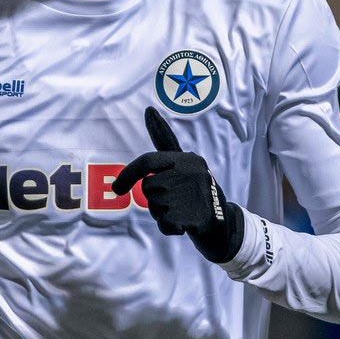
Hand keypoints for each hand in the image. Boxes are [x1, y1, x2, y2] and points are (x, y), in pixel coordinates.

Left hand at [113, 106, 243, 262]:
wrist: (223, 223)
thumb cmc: (195, 191)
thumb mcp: (184, 163)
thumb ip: (164, 139)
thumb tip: (149, 110)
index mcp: (187, 159)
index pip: (148, 162)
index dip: (128, 174)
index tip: (116, 188)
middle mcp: (192, 173)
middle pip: (148, 188)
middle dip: (155, 199)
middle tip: (174, 202)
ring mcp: (195, 194)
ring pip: (155, 207)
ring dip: (162, 214)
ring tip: (182, 211)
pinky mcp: (196, 216)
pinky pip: (164, 224)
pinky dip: (170, 228)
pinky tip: (185, 225)